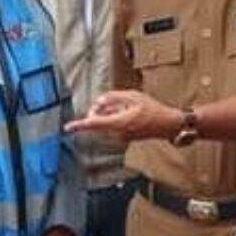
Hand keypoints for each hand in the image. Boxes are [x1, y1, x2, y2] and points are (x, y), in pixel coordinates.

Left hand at [65, 90, 179, 141]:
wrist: (168, 124)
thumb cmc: (152, 109)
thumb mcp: (132, 96)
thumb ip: (113, 98)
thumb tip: (98, 103)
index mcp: (118, 123)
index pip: (94, 123)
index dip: (79, 124)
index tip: (68, 127)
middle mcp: (117, 133)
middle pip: (98, 121)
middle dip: (98, 110)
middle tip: (108, 101)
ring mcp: (121, 137)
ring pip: (105, 123)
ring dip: (109, 114)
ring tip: (126, 107)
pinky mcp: (124, 138)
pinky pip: (113, 127)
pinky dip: (115, 118)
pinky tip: (128, 113)